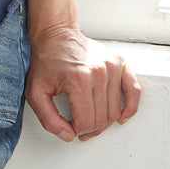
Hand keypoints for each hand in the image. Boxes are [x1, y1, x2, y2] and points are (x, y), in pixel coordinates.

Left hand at [25, 24, 140, 141]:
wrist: (56, 33)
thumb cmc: (45, 59)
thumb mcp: (35, 90)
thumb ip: (48, 119)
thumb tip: (68, 136)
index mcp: (78, 79)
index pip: (86, 122)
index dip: (77, 131)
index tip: (69, 127)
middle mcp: (99, 72)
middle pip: (102, 119)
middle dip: (90, 129)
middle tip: (79, 127)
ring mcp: (111, 66)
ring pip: (115, 110)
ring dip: (104, 122)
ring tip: (91, 120)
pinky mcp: (119, 62)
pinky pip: (134, 91)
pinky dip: (130, 108)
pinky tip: (121, 117)